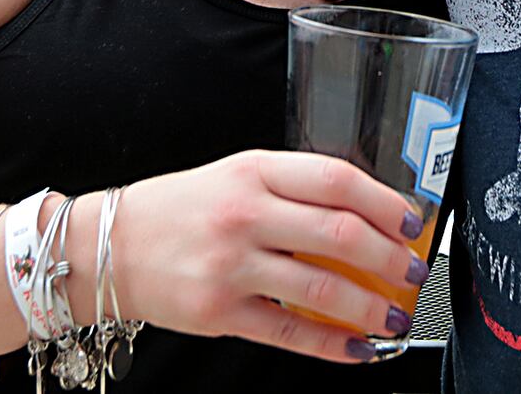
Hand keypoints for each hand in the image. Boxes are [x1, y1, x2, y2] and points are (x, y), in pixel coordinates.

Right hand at [111, 150, 428, 362]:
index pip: (336, 179)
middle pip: (340, 234)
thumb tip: (363, 214)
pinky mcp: (220, 312)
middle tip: (414, 271)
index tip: (412, 220)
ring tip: (395, 313)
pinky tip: (359, 348)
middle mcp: (246, 215)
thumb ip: (292, 189)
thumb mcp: (236, 175)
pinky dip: (333, 345)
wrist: (105, 247)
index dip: (384, 201)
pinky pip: (290, 332)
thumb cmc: (180, 208)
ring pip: (323, 288)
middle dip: (391, 258)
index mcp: (255, 171)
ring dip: (371, 306)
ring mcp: (232, 266)